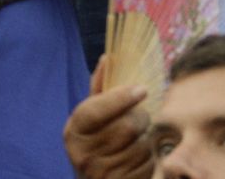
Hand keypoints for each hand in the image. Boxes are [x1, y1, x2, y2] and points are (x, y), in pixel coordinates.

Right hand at [63, 58, 152, 178]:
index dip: (119, 98)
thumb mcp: (91, 117)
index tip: (141, 89)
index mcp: (74, 131)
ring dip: (147, 138)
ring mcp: (103, 173)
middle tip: (140, 115)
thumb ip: (100, 89)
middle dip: (140, 117)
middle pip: (126, 126)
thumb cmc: (97, 141)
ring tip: (138, 138)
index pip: (95, 110)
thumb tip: (109, 58)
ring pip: (142, 145)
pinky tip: (140, 155)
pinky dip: (150, 157)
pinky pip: (149, 164)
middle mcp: (84, 154)